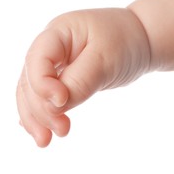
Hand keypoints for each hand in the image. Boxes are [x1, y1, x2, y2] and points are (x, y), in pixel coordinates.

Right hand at [16, 8, 150, 146]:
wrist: (141, 37)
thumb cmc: (126, 41)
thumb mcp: (106, 59)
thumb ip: (80, 81)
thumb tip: (55, 108)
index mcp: (59, 31)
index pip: (37, 59)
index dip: (42, 84)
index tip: (61, 102)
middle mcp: (52, 47)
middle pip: (31, 79)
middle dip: (40, 108)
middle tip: (61, 131)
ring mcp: (56, 61)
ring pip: (34, 91)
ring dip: (37, 116)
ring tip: (45, 142)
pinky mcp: (64, 75)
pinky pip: (46, 94)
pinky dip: (43, 112)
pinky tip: (41, 130)